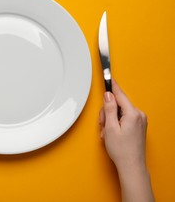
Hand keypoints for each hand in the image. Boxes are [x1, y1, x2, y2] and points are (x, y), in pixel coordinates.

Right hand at [99, 79, 153, 201]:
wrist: (131, 166)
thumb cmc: (121, 150)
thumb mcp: (110, 127)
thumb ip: (109, 109)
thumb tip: (108, 96)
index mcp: (133, 114)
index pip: (120, 95)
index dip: (112, 86)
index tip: (108, 76)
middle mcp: (139, 115)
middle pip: (118, 104)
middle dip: (107, 112)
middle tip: (104, 125)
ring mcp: (140, 121)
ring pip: (119, 112)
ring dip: (110, 120)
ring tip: (108, 133)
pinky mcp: (138, 126)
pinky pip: (123, 118)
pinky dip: (115, 123)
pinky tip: (112, 133)